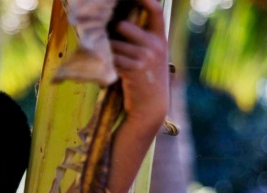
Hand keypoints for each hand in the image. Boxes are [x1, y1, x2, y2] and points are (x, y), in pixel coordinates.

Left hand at [110, 0, 168, 130]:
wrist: (150, 106)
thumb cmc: (147, 80)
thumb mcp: (153, 57)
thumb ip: (144, 40)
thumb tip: (121, 24)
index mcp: (161, 39)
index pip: (155, 11)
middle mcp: (154, 46)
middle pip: (123, 26)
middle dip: (111, 33)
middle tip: (106, 41)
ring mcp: (144, 58)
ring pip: (113, 45)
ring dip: (107, 53)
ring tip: (109, 61)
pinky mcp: (132, 70)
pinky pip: (111, 60)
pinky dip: (106, 64)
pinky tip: (109, 70)